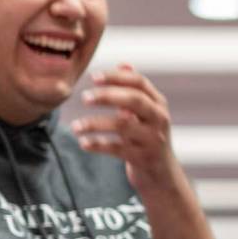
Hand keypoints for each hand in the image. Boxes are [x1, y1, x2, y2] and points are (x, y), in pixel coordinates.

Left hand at [71, 65, 176, 189]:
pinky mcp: (143, 158)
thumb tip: (123, 64)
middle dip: (108, 96)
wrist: (162, 175)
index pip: (139, 83)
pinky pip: (117, 149)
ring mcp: (153, 140)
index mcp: (158, 104)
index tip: (93, 77)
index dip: (116, 77)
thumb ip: (135, 90)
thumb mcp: (147, 114)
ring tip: (75, 126)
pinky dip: (98, 145)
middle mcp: (159, 120)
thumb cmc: (148, 138)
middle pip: (135, 100)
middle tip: (84, 98)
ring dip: (96, 124)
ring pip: (123, 126)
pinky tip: (83, 143)